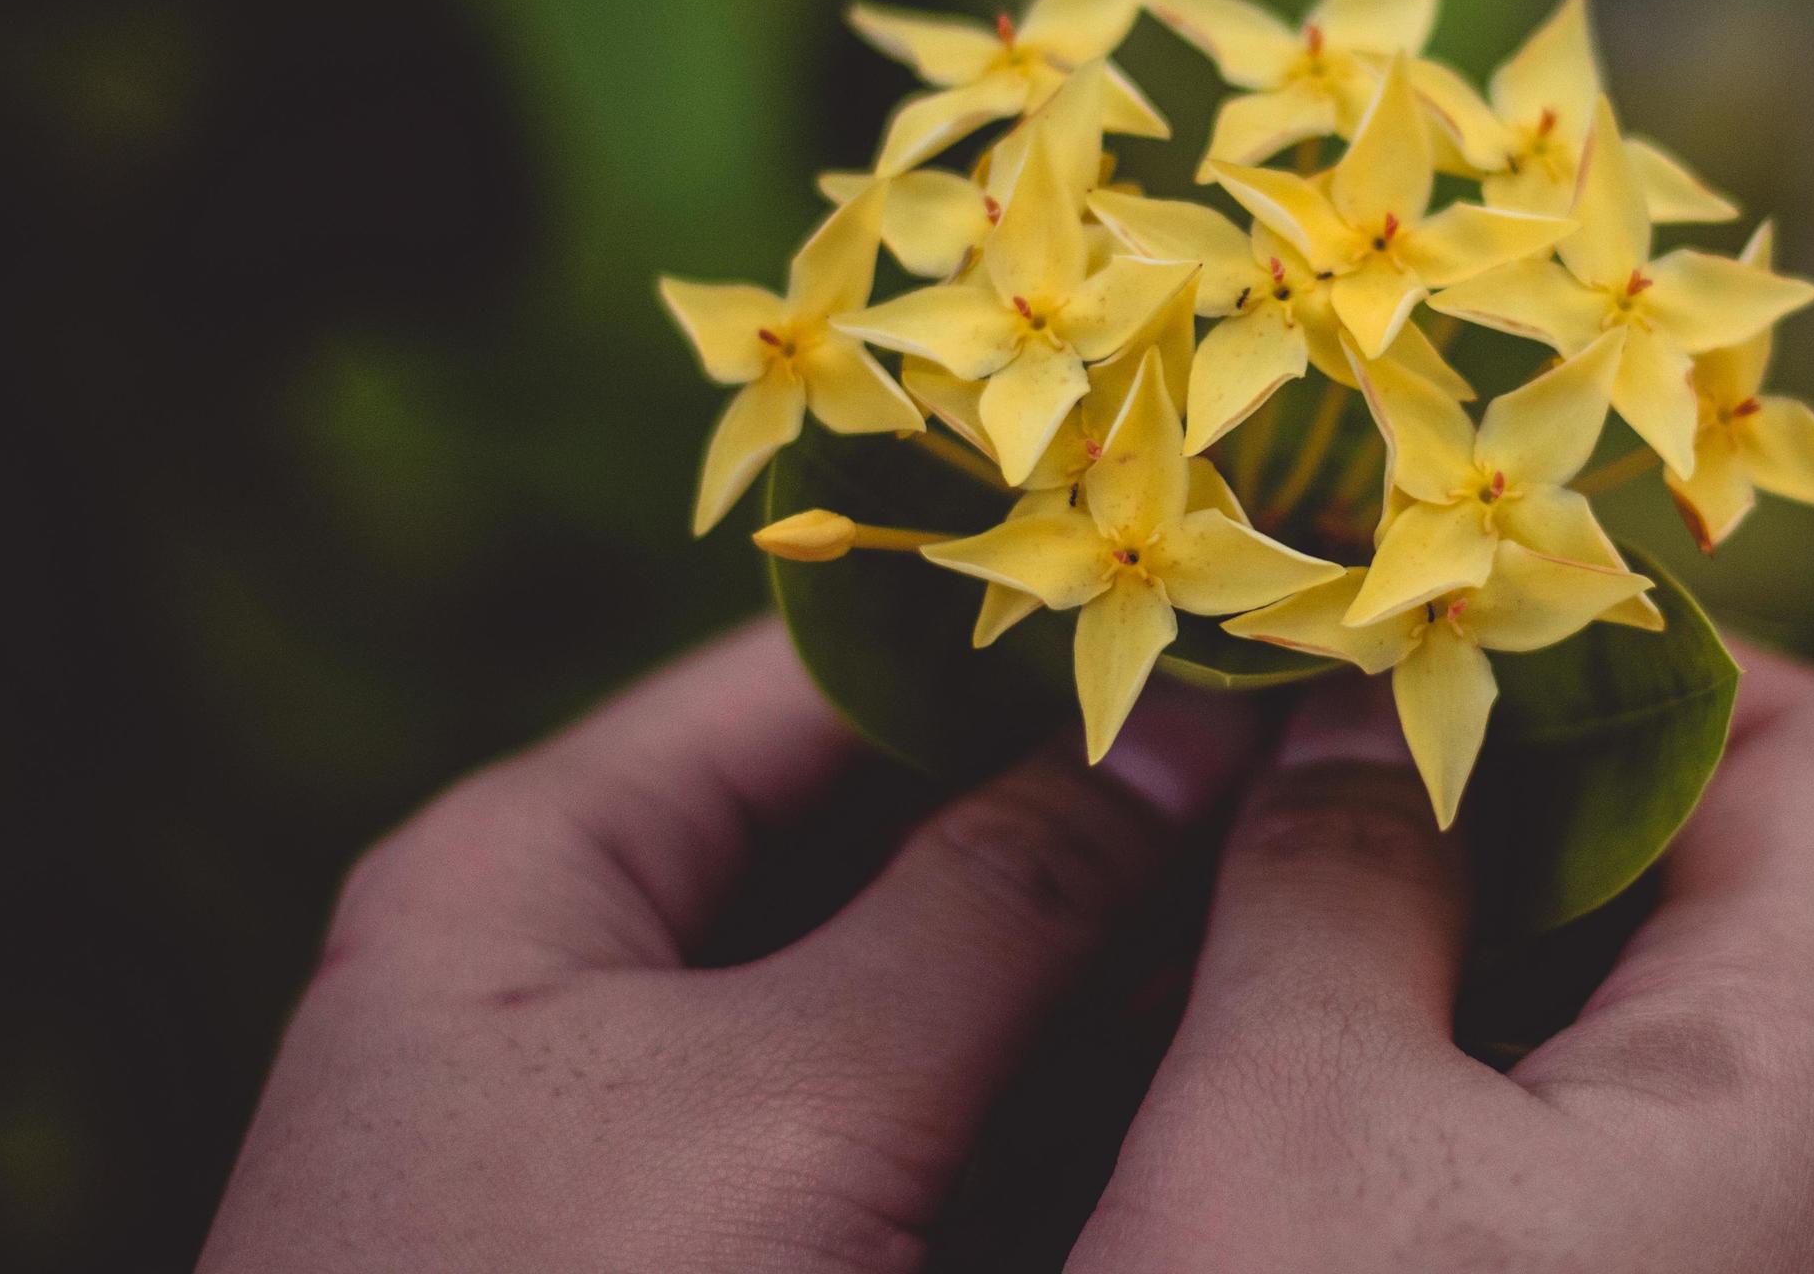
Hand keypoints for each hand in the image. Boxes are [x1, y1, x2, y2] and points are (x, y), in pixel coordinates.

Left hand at [197, 618, 1259, 1273]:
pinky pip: (888, 1118)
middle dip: (1070, 801)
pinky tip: (1176, 1054)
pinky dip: (1018, 1086)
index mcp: (528, 868)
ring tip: (1272, 883)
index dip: (1010, 627)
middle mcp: (575, 970)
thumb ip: (1005, 901)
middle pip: (859, 825)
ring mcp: (641, 1128)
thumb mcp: (799, 1100)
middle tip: (1285, 756)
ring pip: (895, 980)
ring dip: (1068, 952)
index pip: (806, 669)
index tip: (1212, 604)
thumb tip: (1195, 728)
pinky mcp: (708, 1252)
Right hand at [1069, 641, 1813, 1271]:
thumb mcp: (1286, 1112)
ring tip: (1330, 859)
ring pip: (1690, 1008)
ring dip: (1521, 906)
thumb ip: (1334, 869)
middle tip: (1372, 734)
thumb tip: (1344, 706)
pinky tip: (1345, 1029)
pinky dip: (1509, 1039)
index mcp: (1797, 1090)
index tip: (1446, 623)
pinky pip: (1637, 1132)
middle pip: (1771, 871)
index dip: (1648, 643)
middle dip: (1568, 772)